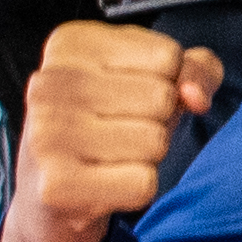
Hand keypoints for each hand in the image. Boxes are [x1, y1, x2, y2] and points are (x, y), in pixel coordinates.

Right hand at [3, 19, 225, 241]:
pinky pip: (144, 183)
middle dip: (156, 122)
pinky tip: (104, 186)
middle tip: (117, 133)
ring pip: (155, 141)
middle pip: (162, 98)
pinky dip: (137, 190)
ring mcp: (45, 135)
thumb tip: (196, 96)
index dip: (167, 84)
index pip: (168, 56)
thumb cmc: (109, 125)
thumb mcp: (156, 79)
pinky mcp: (55, 185)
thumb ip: (196, 68)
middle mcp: (47, 84)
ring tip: (110, 158)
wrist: (53, 197)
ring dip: (147, 157)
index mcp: (69, 44)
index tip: (126, 98)